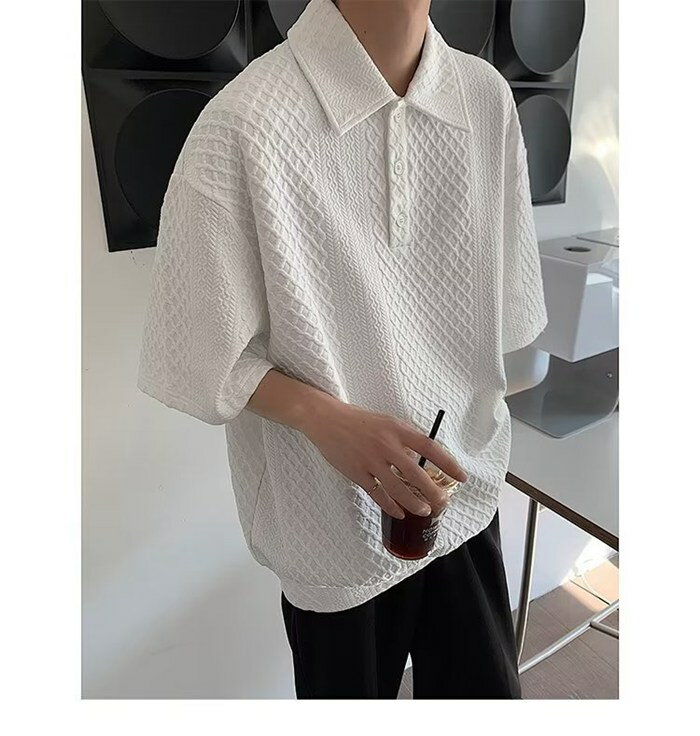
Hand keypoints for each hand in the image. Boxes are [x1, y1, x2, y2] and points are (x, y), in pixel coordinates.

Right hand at [300, 394, 468, 519]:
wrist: (327, 420)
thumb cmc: (360, 421)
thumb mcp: (387, 423)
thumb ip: (403, 441)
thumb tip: (420, 463)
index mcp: (397, 430)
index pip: (430, 447)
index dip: (448, 463)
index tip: (461, 477)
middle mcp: (386, 445)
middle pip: (416, 473)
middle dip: (433, 492)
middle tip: (443, 503)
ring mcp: (370, 460)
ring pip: (397, 488)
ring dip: (414, 503)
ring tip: (424, 510)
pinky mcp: (356, 473)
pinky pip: (377, 494)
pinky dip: (390, 506)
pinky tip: (399, 512)